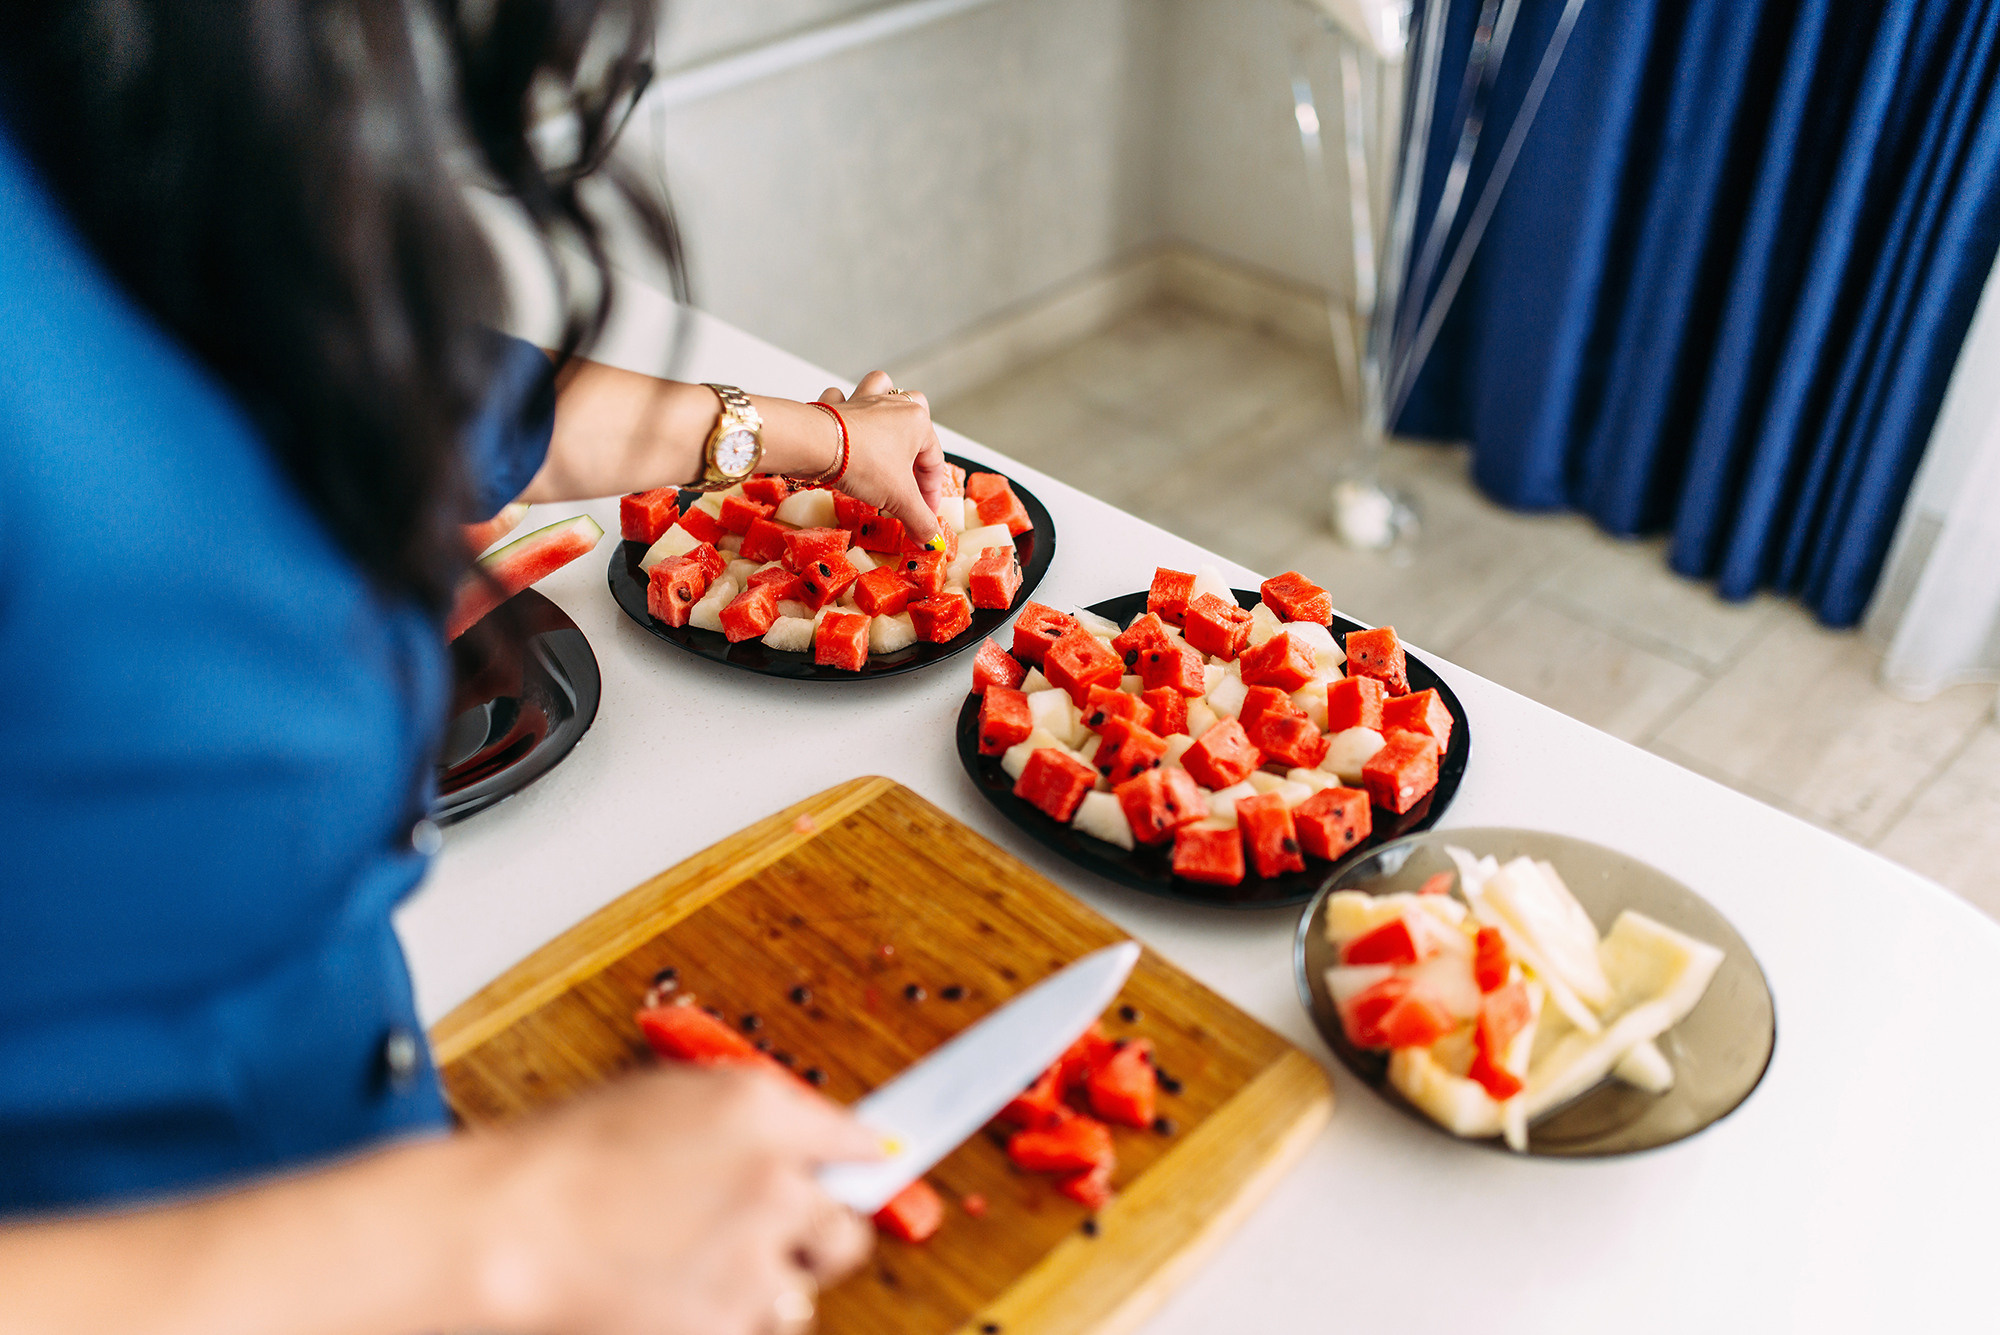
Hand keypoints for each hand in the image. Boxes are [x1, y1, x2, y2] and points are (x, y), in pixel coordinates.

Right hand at [467, 1065, 879, 1334]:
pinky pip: (755, 1330)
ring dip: (766, 1287)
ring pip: (801, 1294)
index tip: (871, 1170)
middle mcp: (775, 1185)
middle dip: (821, 1236)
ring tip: (698, 1269)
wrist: (507, 1230)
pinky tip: (675, 1296)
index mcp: (761, 1113)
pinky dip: (726, 1321)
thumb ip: (751, 1116)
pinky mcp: (726, 1327)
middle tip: (773, 1234)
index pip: (854, 1141)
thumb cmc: (566, 1156)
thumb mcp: (667, 1096)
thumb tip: (803, 1135)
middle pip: (849, 1229)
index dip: (857, 1162)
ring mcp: (755, 1264)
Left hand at [816, 370, 949, 542]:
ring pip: (884, 391)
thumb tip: (930, 538)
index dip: (931, 495)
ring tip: (888, 429)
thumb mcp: (898, 499)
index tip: (923, 516)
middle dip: (917, 446)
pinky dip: (845, 407)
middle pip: (916, 419)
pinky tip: (845, 427)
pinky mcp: (837, 405)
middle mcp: (894, 406)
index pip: (934, 464)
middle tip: (909, 478)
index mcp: (918, 423)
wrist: (816, 444)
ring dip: (888, 405)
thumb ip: (918, 520)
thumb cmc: (862, 462)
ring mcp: (865, 401)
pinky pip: (843, 397)